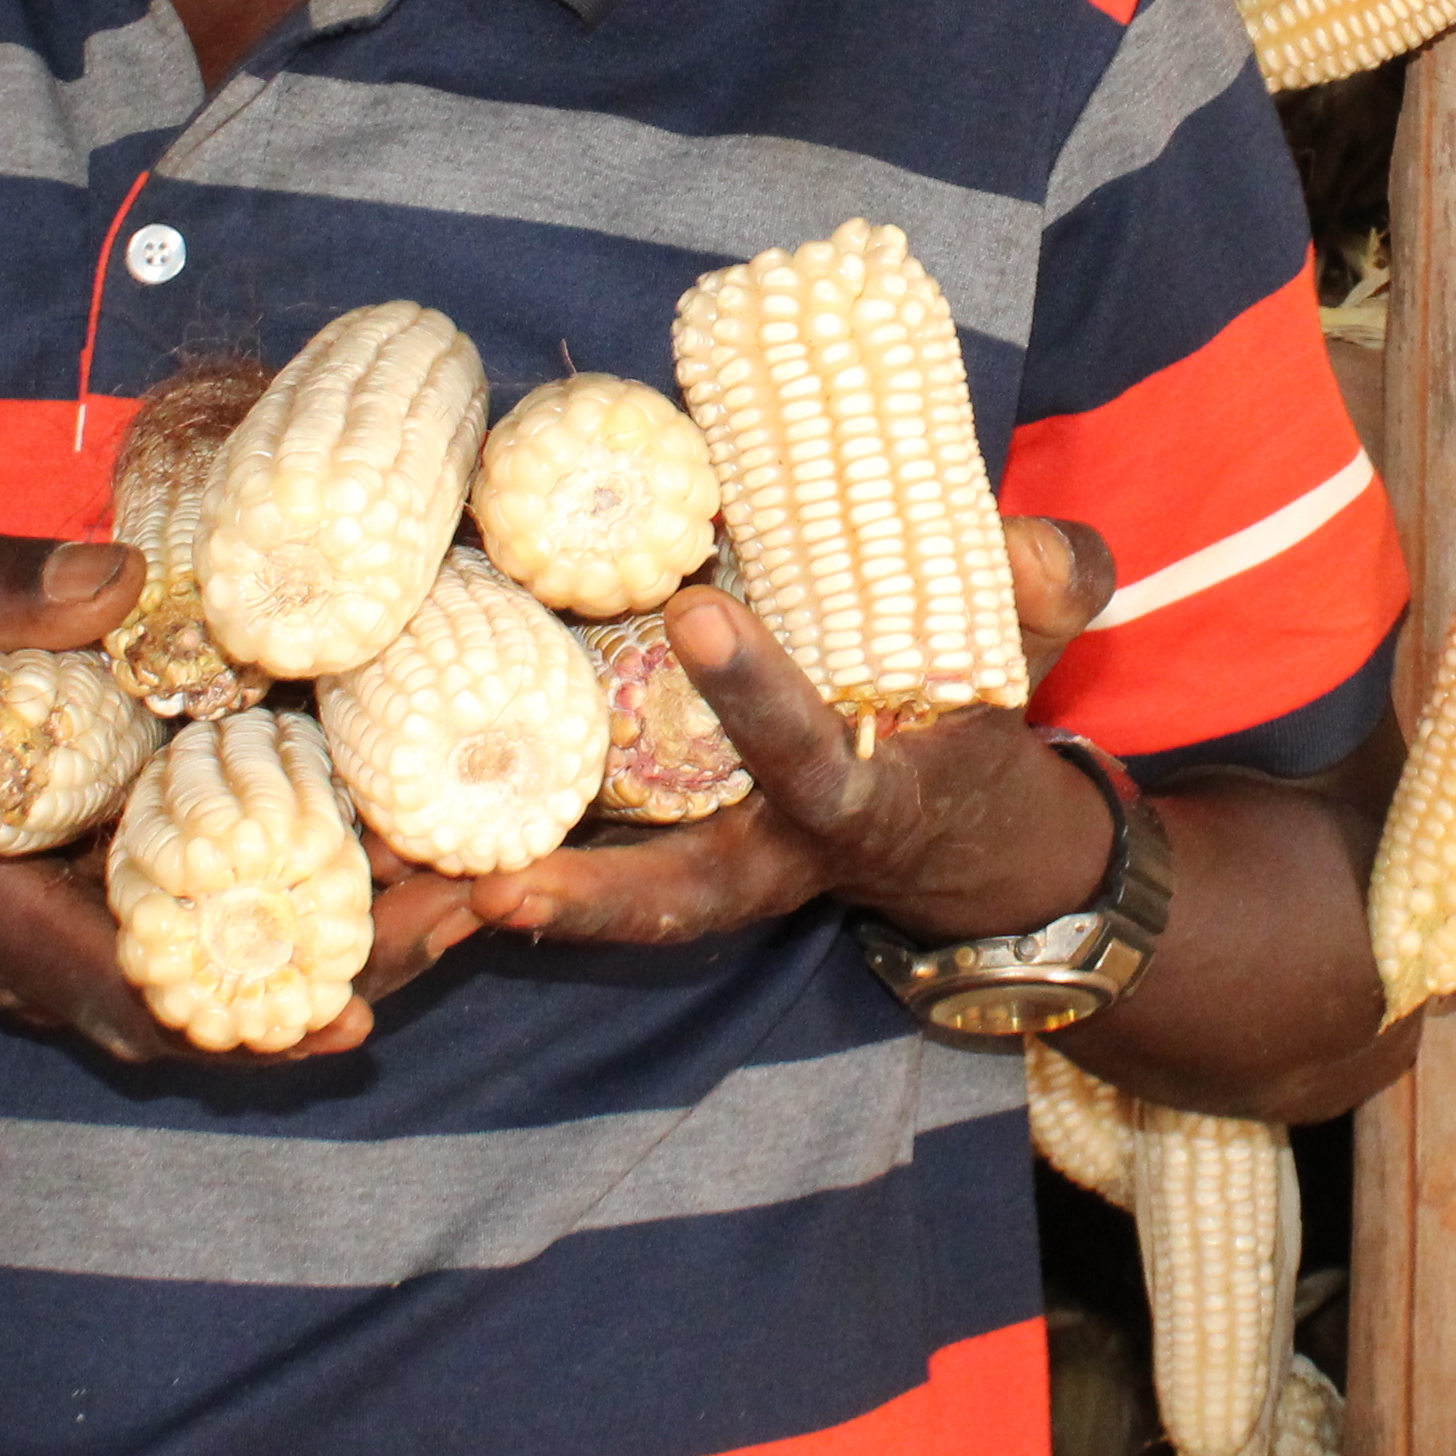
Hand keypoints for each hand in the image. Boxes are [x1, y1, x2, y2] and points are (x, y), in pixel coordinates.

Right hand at [0, 533, 458, 1065]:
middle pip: (223, 1004)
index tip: (352, 1016)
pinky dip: (313, 908)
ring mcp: (95, 935)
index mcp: (2, 919)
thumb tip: (122, 579)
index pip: (137, 1000)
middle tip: (475, 911)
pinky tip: (406, 859)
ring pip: (239, 976)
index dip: (247, 1021)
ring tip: (477, 888)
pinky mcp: (124, 897)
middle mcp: (61, 955)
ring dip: (354, 946)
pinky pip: (228, 927)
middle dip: (349, 973)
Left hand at [462, 519, 1121, 958]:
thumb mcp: (1035, 652)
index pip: (808, 755)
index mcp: (863, 803)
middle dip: (597, 894)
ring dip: (521, 903)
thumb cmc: (983, 727)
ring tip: (415, 892)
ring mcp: (720, 868)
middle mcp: (778, 856)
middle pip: (681, 898)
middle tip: (499, 885)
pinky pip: (587, 873)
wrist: (974, 842)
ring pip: (612, 907)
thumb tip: (1027, 548)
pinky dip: (508, 876)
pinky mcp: (673, 854)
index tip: (700, 610)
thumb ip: (1048, 586)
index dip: (759, 694)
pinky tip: (407, 862)